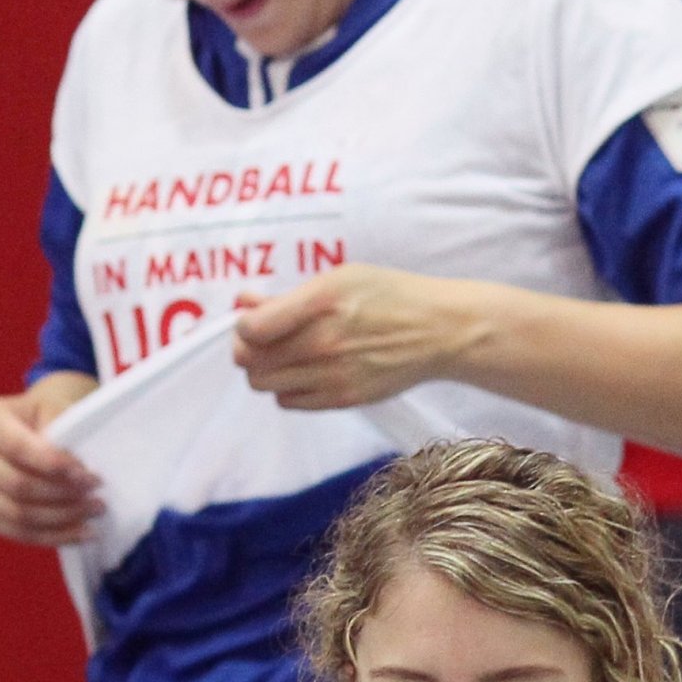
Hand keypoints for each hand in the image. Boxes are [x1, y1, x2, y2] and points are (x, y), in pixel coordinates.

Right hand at [0, 381, 100, 544]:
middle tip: (97, 498)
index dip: (55, 466)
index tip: (89, 476)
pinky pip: (15, 533)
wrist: (37, 428)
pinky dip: (52, 536)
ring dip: (62, 519)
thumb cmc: (50, 418)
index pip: (17, 448)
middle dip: (62, 496)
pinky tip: (80, 532)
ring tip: (94, 513)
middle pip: (15, 486)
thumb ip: (63, 431)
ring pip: (16, 514)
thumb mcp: (59, 409)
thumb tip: (74, 470)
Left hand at [233, 266, 488, 409]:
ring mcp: (334, 373)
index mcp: (321, 301)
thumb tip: (243, 303)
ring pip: (264, 384)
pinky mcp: (344, 397)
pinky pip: (289, 401)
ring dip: (265, 370)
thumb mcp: (339, 279)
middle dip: (248, 349)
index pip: (251, 330)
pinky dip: (287, 388)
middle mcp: (324, 341)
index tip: (255, 320)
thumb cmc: (388, 297)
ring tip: (285, 356)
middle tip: (264, 341)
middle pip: (250, 361)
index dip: (243, 326)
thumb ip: (287, 297)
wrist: (438, 331)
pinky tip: (306, 372)